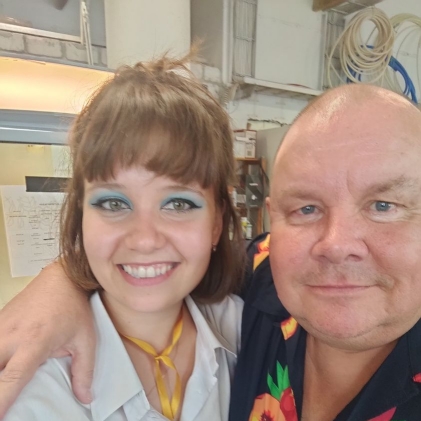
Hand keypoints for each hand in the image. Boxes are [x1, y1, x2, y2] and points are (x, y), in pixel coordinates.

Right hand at [0, 262, 95, 418]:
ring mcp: (0, 327)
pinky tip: (3, 363)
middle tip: (5, 401)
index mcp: (34, 343)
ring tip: (6, 381)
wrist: (62, 278)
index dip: (1, 402)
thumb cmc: (73, 307)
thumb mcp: (86, 340)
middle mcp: (11, 336)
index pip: (11, 379)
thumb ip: (84, 371)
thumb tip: (85, 397)